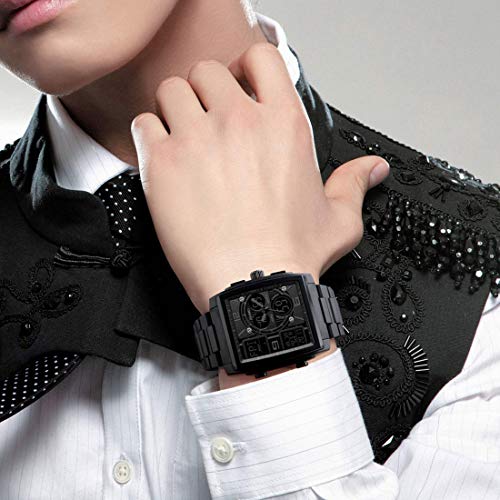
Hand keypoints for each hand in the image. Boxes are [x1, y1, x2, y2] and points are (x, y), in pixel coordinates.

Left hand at [130, 42, 388, 315]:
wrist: (253, 288)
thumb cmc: (291, 256)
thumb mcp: (338, 218)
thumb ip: (354, 183)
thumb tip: (373, 168)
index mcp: (282, 125)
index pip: (260, 58)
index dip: (246, 66)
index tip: (240, 83)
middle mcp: (239, 122)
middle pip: (208, 71)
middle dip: (206, 90)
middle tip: (207, 118)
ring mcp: (198, 139)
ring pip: (172, 90)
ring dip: (175, 109)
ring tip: (182, 136)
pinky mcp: (163, 165)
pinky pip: (143, 125)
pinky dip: (148, 135)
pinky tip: (162, 157)